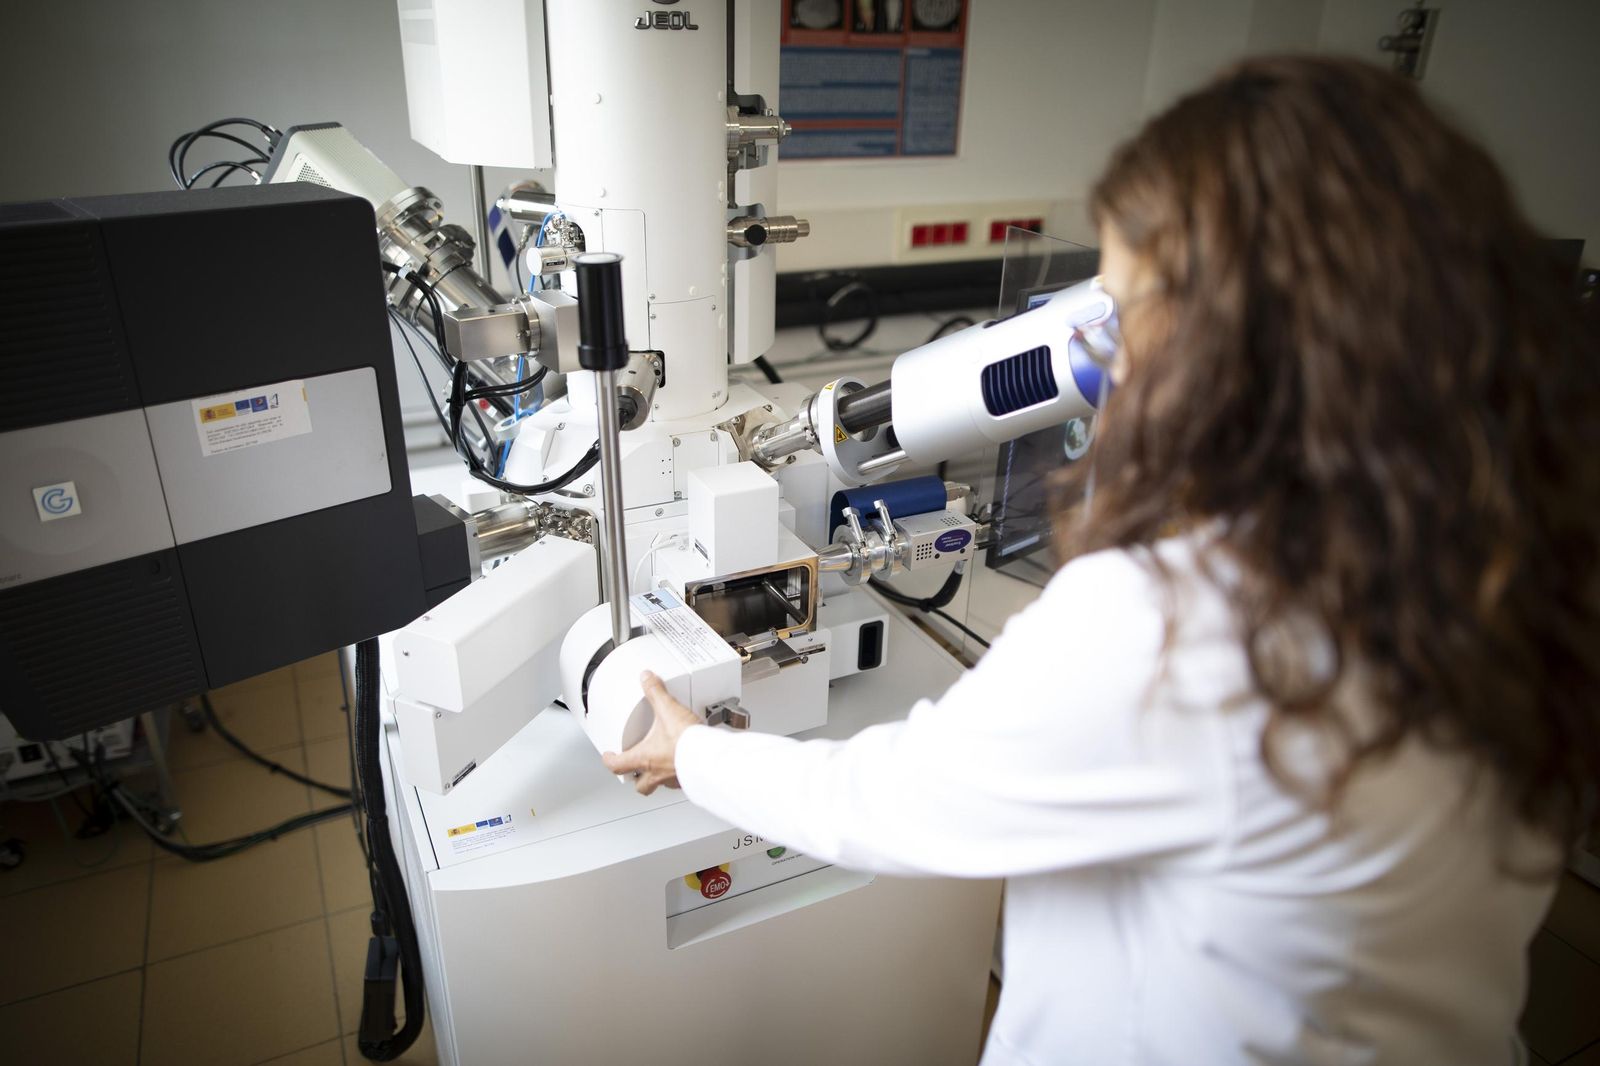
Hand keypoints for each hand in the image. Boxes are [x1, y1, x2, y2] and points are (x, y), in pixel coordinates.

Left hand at [602, 671, 701, 795]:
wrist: (711, 755)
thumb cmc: (687, 742)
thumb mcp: (668, 710)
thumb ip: (656, 693)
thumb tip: (647, 680)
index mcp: (645, 758)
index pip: (618, 766)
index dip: (610, 760)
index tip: (609, 756)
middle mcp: (658, 773)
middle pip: (640, 786)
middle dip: (635, 778)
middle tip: (634, 769)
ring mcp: (674, 779)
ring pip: (661, 785)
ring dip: (659, 777)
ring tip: (662, 764)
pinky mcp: (690, 779)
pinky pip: (681, 782)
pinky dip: (679, 775)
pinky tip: (685, 765)